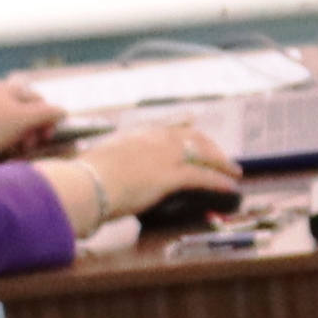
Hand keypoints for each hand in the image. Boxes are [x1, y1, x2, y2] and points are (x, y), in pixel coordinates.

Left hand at [0, 75, 61, 163]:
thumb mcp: (25, 119)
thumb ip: (48, 113)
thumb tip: (63, 112)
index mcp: (7, 88)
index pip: (40, 100)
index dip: (48, 117)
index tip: (47, 136)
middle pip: (28, 111)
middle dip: (35, 129)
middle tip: (31, 144)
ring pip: (17, 123)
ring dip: (24, 137)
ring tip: (19, 149)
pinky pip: (3, 131)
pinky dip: (10, 140)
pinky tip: (7, 150)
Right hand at [68, 120, 239, 224]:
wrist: (82, 186)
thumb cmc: (84, 180)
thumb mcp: (101, 163)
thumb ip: (115, 164)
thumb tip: (116, 173)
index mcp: (135, 137)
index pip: (169, 130)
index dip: (187, 132)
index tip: (197, 131)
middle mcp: (152, 141)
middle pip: (192, 138)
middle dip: (211, 148)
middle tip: (223, 159)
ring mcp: (162, 157)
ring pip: (202, 155)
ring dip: (221, 164)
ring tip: (234, 172)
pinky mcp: (168, 175)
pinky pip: (201, 176)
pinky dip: (218, 181)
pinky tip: (229, 186)